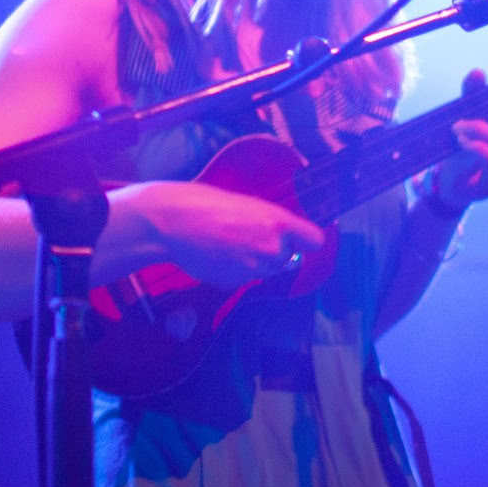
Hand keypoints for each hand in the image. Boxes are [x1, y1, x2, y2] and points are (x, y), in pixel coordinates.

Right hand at [117, 180, 327, 287]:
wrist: (173, 221)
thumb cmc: (207, 203)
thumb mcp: (248, 205)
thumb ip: (271, 225)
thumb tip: (285, 242)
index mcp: (278, 223)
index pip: (315, 241)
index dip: (307, 241)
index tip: (299, 239)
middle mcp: (272, 248)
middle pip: (288, 258)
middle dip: (273, 251)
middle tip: (247, 236)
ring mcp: (253, 269)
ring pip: (266, 270)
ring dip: (254, 262)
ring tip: (228, 245)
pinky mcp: (234, 283)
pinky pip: (244, 279)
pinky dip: (234, 271)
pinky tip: (216, 255)